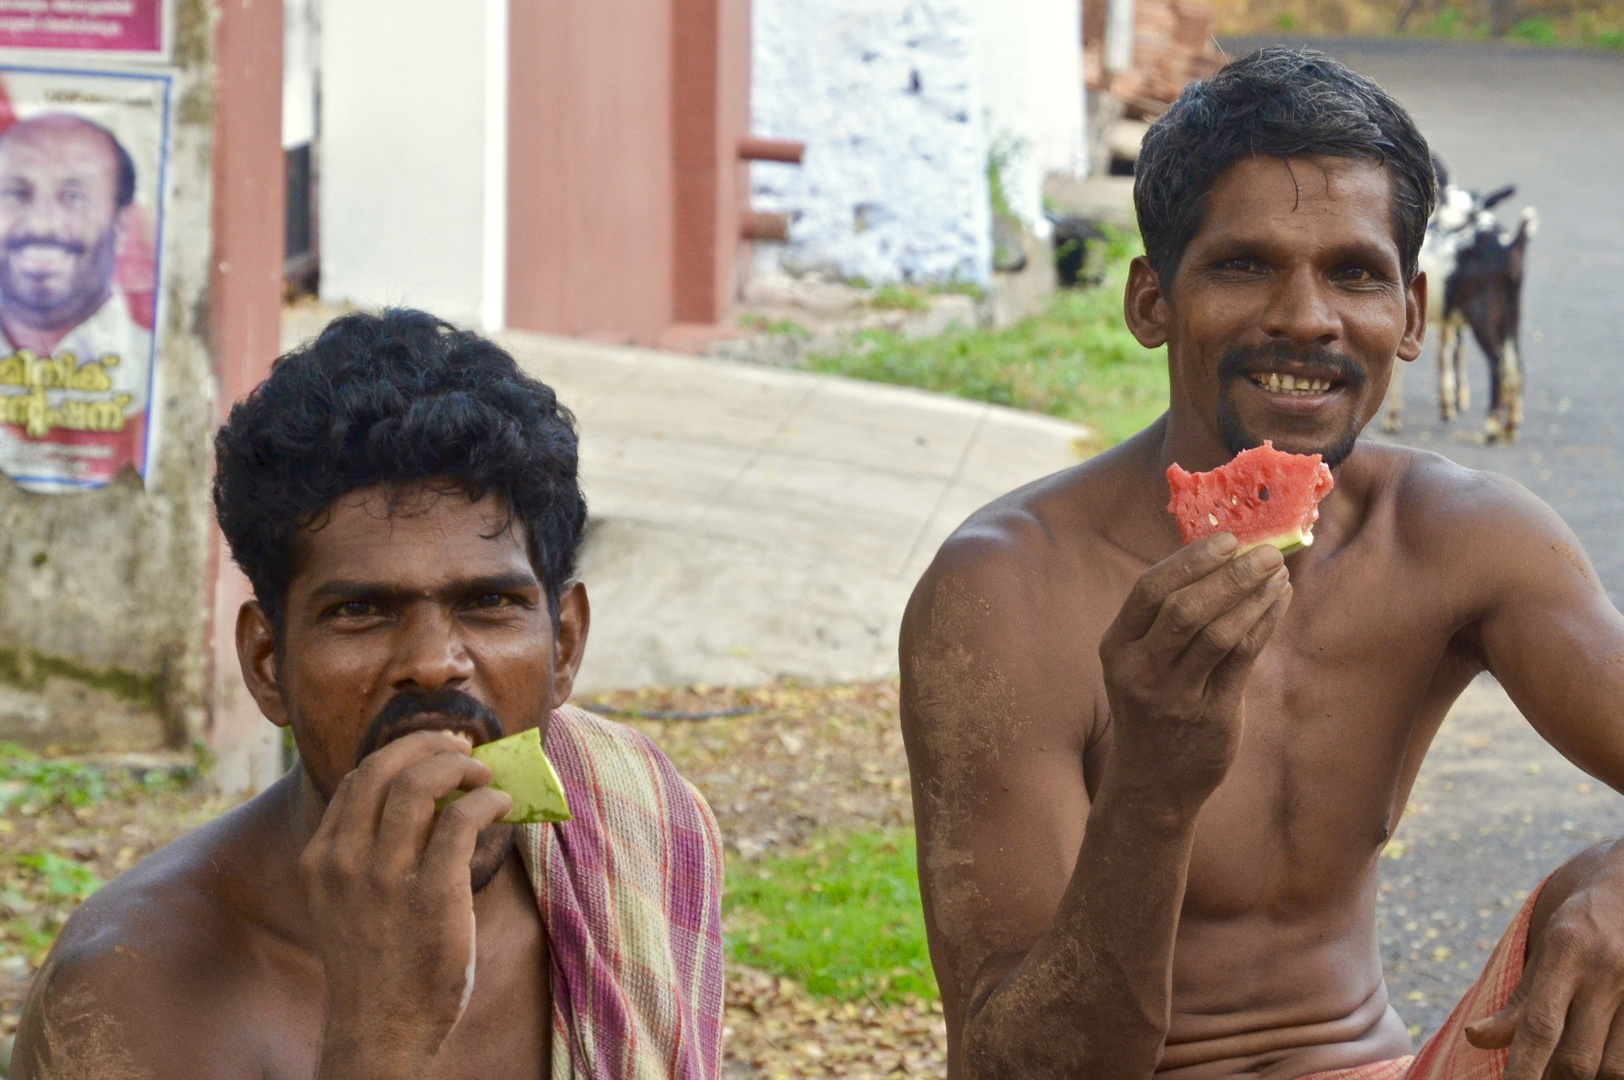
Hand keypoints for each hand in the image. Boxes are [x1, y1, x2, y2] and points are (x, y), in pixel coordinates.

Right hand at [300, 730, 513, 1079]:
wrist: (382, 1029)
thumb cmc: (377, 963)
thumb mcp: (348, 902)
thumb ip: (368, 853)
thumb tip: (426, 797)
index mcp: (321, 859)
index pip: (358, 779)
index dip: (401, 754)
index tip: (434, 753)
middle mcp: (344, 861)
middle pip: (383, 767)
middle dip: (428, 744)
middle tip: (463, 748)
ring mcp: (385, 878)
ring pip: (420, 783)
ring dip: (460, 767)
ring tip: (484, 775)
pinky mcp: (431, 894)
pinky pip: (462, 819)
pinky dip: (487, 800)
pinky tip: (501, 806)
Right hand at [1098, 534, 1290, 809]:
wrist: (1152, 784)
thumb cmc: (1151, 711)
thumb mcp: (1139, 665)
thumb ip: (1166, 621)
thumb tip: (1218, 560)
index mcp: (1117, 648)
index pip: (1149, 590)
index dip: (1190, 560)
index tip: (1228, 540)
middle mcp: (1139, 670)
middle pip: (1186, 608)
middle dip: (1231, 574)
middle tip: (1266, 553)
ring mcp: (1173, 696)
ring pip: (1218, 632)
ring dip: (1254, 596)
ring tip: (1278, 574)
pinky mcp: (1209, 716)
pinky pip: (1242, 659)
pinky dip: (1264, 624)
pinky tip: (1279, 603)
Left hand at [1466, 847, 1623, 1079]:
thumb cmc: (1581, 921)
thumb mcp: (1544, 948)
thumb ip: (1519, 999)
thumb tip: (1477, 1038)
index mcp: (1566, 950)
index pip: (1540, 1025)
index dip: (1523, 1068)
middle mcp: (1605, 970)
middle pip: (1576, 1057)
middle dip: (1552, 1078)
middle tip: (1534, 1076)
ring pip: (1611, 1067)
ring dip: (1585, 1077)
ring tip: (1564, 1068)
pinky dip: (1613, 1067)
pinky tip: (1597, 1060)